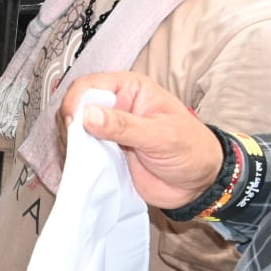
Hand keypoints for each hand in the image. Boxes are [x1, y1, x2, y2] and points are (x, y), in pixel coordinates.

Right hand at [58, 71, 222, 208]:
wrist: (200, 185)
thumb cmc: (192, 151)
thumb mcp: (162, 136)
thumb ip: (125, 126)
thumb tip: (87, 115)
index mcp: (129, 89)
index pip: (90, 85)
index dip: (76, 102)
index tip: (73, 124)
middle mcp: (114, 106)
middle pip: (76, 106)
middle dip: (70, 125)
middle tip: (78, 146)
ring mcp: (107, 131)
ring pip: (74, 130)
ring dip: (72, 144)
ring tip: (82, 158)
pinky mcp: (104, 153)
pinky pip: (81, 152)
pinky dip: (76, 160)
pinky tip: (82, 166)